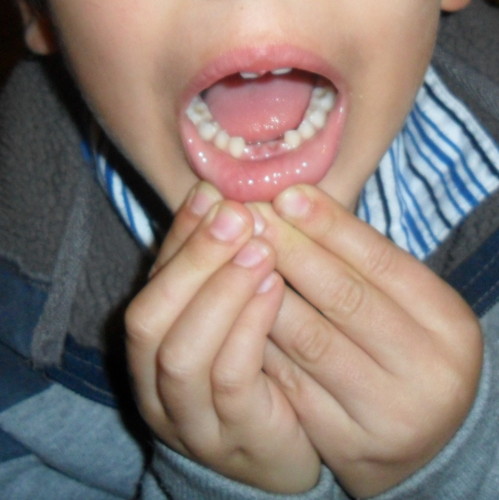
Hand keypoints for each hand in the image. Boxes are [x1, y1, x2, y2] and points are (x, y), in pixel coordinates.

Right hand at [125, 182, 320, 493]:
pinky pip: (231, 379)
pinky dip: (248, 327)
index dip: (179, 238)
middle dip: (193, 260)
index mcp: (151, 350)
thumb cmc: (255, 371)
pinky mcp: (233, 437)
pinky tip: (274, 288)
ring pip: (183, 351)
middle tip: (236, 216)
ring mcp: (189, 417)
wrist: (279, 451)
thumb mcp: (229, 318)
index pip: (151, 286)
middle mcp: (154, 384)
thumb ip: (218, 271)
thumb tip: (221, 200)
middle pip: (150, 317)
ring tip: (259, 247)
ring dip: (220, 291)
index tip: (212, 194)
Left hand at [253, 185, 482, 497]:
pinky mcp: (347, 444)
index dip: (328, 224)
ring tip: (232, 255)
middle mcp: (427, 372)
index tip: (284, 195)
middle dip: (289, 251)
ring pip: (308, 341)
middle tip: (248, 218)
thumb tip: (295, 202)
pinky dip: (258, 341)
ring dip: (262, 292)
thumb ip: (362, 261)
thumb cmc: (406, 351)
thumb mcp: (405, 304)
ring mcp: (387, 415)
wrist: (424, 435)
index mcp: (448, 325)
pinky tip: (233, 310)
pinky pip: (288, 383)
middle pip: (343, 298)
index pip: (380, 261)